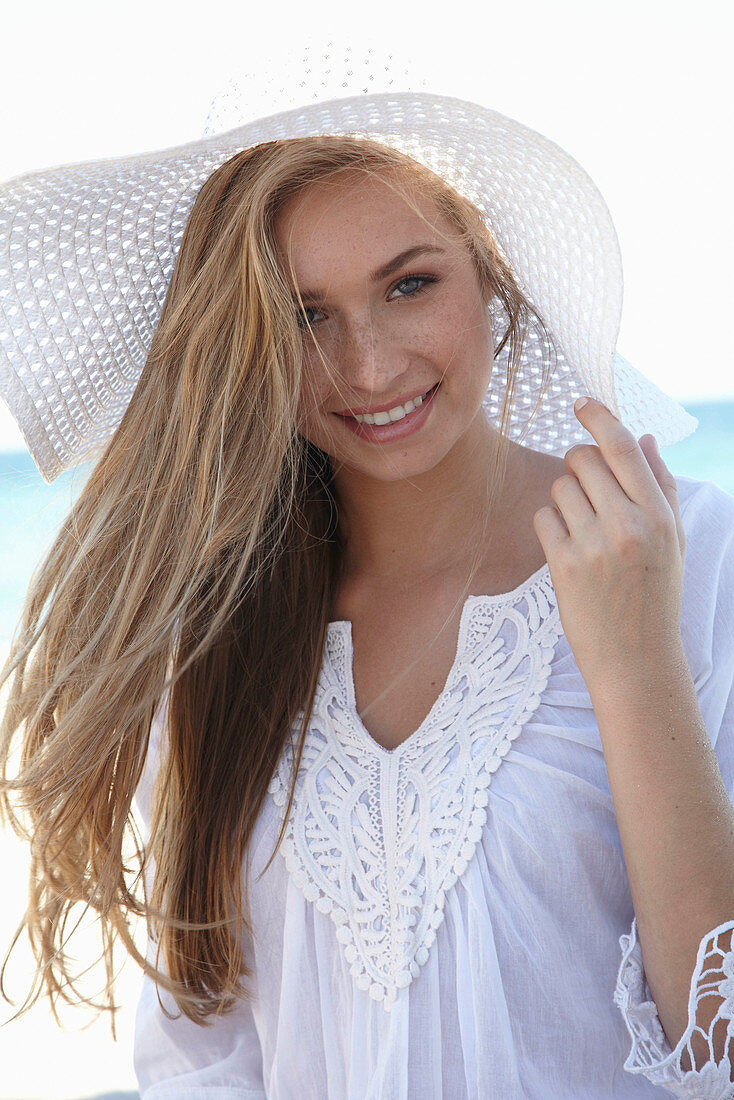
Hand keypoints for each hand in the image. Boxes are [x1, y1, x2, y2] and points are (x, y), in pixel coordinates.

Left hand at [532, 396, 685, 691]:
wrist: (637, 660)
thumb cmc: (656, 596)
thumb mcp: (674, 541)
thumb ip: (660, 486)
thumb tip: (644, 437)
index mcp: (659, 515)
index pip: (623, 447)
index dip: (598, 416)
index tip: (580, 402)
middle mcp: (628, 525)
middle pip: (582, 459)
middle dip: (578, 465)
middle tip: (586, 490)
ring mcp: (593, 545)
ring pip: (558, 487)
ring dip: (564, 499)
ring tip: (583, 530)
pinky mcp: (563, 565)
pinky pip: (543, 518)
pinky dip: (550, 526)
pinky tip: (568, 550)